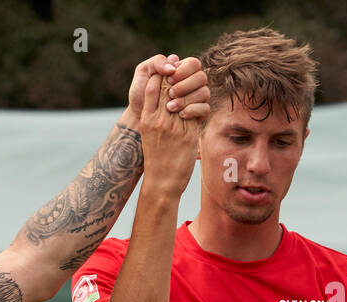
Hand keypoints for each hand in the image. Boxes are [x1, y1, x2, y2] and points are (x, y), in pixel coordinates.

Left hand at [127, 54, 209, 120]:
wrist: (138, 117)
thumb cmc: (140, 93)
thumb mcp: (143, 73)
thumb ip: (157, 62)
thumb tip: (174, 65)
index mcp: (183, 70)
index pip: (193, 64)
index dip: (183, 71)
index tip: (168, 80)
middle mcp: (193, 82)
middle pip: (201, 77)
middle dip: (184, 85)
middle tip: (170, 93)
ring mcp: (197, 98)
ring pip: (204, 93)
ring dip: (187, 99)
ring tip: (170, 106)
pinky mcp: (198, 113)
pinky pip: (205, 109)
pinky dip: (193, 110)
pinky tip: (180, 114)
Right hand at [136, 56, 208, 199]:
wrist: (161, 183)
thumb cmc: (156, 159)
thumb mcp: (149, 135)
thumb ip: (155, 116)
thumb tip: (165, 99)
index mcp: (147, 120)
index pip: (152, 87)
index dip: (162, 75)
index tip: (170, 73)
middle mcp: (158, 121)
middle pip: (168, 87)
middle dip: (178, 78)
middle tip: (185, 76)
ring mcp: (173, 128)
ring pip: (185, 96)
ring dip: (192, 90)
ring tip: (194, 89)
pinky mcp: (188, 135)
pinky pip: (197, 111)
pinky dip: (199, 106)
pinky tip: (200, 106)